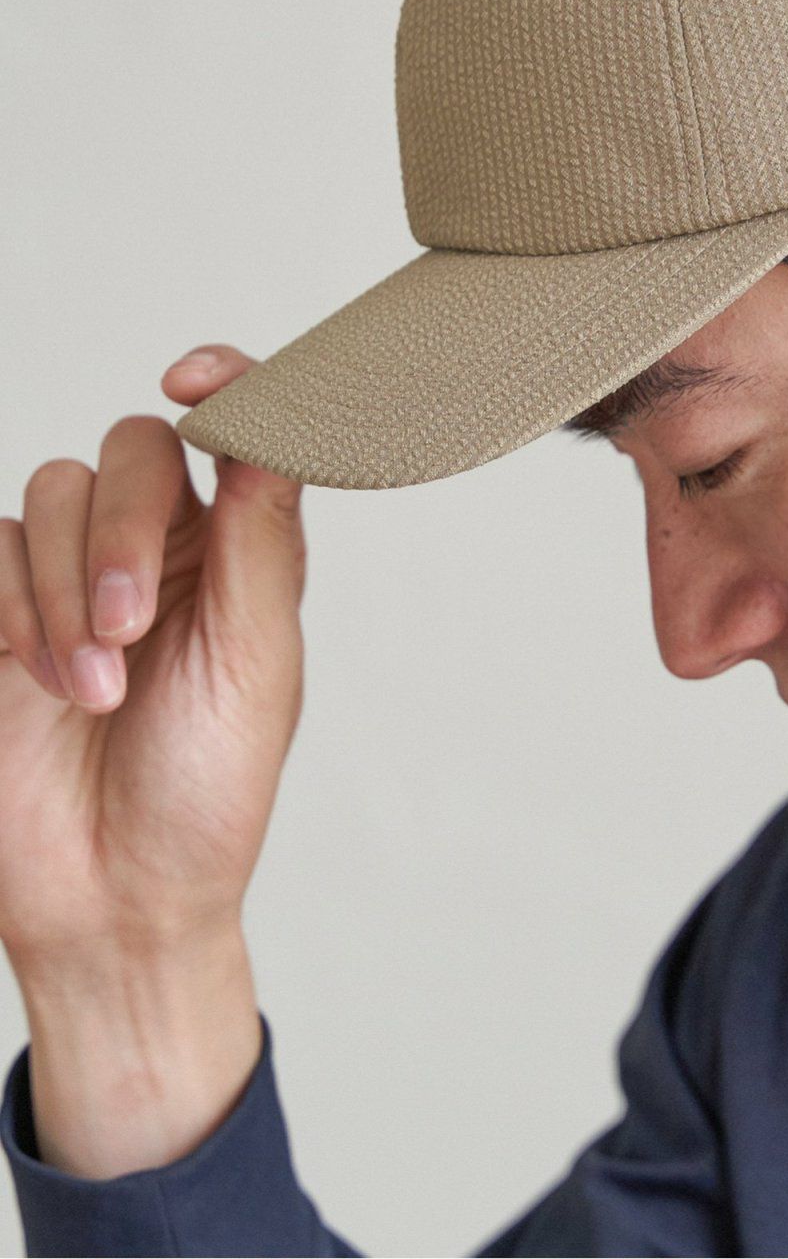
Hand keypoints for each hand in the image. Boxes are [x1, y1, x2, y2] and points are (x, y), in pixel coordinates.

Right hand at [0, 348, 307, 971]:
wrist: (116, 898)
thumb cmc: (207, 790)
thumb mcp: (258, 661)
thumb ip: (262, 536)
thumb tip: (273, 421)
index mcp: (239, 547)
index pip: (232, 428)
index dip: (222, 380)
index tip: (190, 377)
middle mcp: (158, 547)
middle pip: (130, 451)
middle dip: (119, 530)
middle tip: (130, 628)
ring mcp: (70, 575)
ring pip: (52, 493)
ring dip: (67, 589)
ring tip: (95, 688)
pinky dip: (15, 607)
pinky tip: (44, 680)